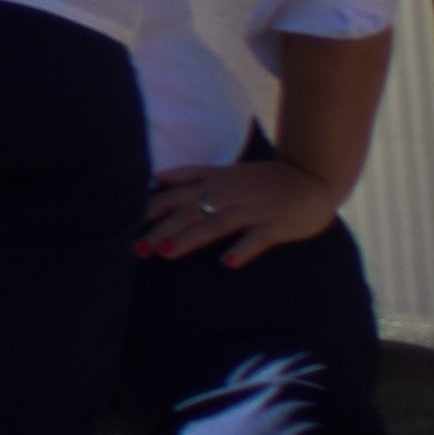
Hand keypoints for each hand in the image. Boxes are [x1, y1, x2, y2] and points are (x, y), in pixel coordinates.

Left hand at [142, 151, 347, 266]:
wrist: (312, 176)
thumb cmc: (262, 179)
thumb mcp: (223, 171)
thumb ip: (190, 174)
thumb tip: (155, 177)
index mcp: (212, 183)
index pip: (172, 197)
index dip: (147, 211)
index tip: (122, 227)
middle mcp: (227, 195)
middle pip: (188, 212)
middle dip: (160, 230)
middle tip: (135, 249)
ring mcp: (252, 209)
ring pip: (216, 223)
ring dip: (191, 238)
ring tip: (166, 252)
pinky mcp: (276, 224)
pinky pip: (258, 238)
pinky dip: (243, 249)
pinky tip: (228, 263)